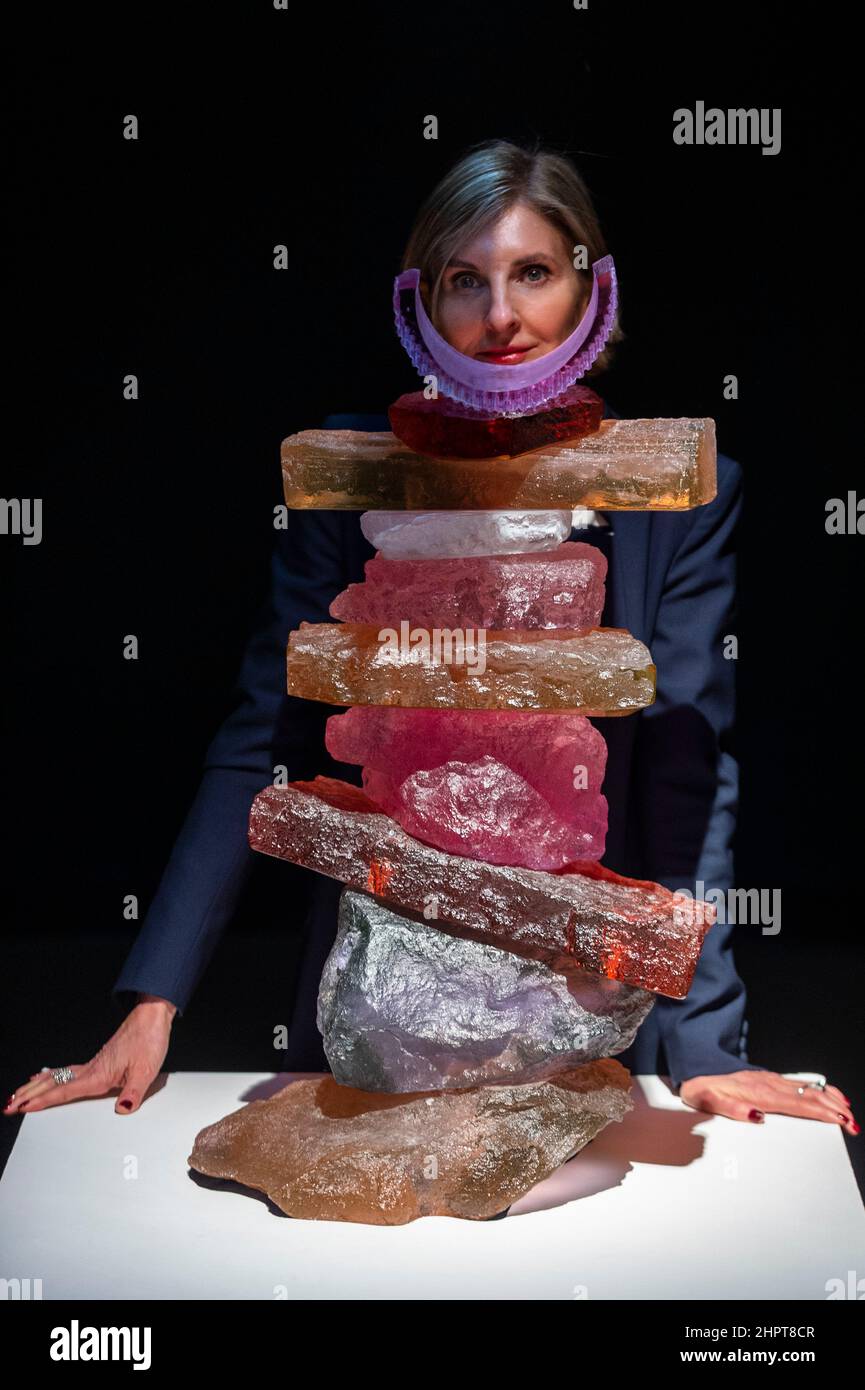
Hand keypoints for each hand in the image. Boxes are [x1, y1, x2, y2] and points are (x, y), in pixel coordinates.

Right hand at [3, 994, 176, 1116]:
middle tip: (9, 1105)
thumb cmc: (149, 1040)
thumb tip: (122, 1109)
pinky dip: (51, 1076)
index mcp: (99, 1074)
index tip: (23, 1108)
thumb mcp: (146, 1070)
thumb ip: (133, 1092)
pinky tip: (46, 1076)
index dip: (43, 1101)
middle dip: (29, 1095)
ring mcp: (94, 1063)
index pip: (65, 1091)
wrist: (152, 1017)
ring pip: (57, 1076)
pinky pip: (67, 1071)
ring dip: (36, 1086)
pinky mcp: (99, 1060)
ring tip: (18, 1094)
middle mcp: (92, 1068)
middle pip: (53, 1083)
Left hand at [679, 1069, 858, 1134]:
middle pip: (809, 1096)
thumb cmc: (702, 1087)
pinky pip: (800, 1084)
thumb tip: (758, 1117)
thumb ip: (733, 1110)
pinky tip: (827, 1095)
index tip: (840, 1120)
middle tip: (852, 1123)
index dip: (822, 1113)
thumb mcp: (709, 1101)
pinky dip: (818, 1090)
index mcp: (759, 1093)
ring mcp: (771, 1080)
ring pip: (807, 1089)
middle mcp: (769, 1084)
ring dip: (829, 1100)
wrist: (695, 1067)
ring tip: (847, 1111)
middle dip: (833, 1109)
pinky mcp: (769, 1080)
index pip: (799, 1104)